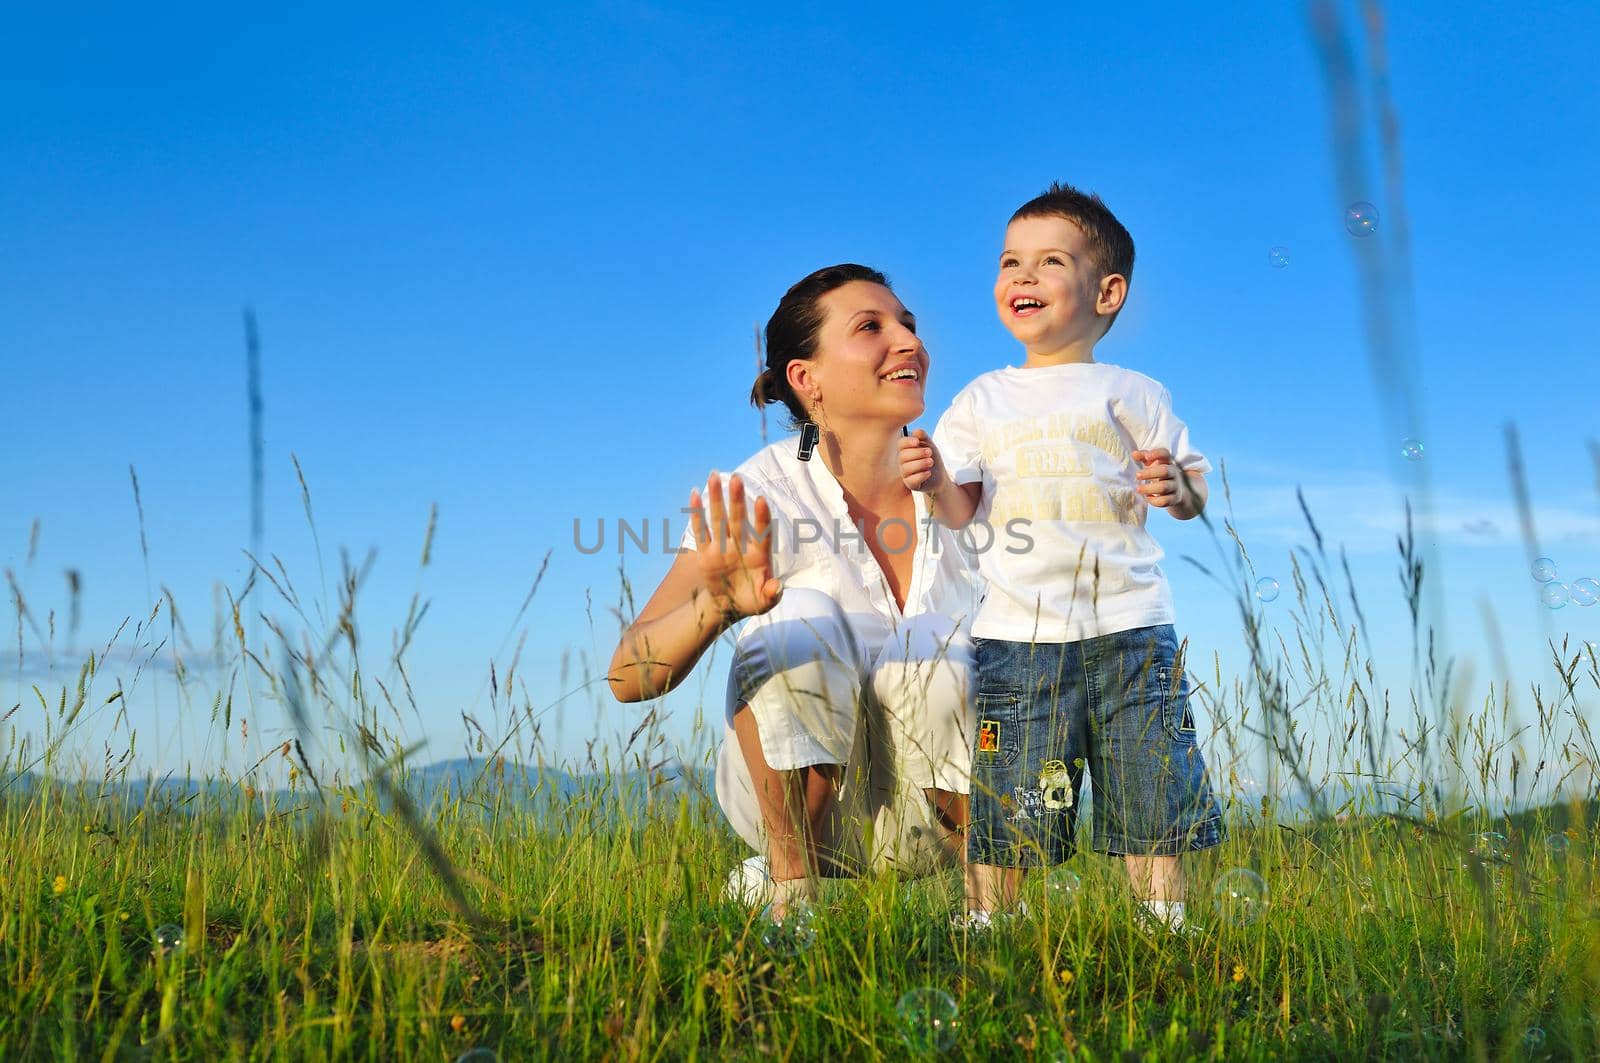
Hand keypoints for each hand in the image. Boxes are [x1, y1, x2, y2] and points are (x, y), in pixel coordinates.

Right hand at [688, 472, 781, 623]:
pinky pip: (700, 531)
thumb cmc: (752, 601)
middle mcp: (741, 546)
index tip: (761, 500)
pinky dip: (697, 514)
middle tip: (737, 478)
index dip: (762, 517)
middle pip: (738, 519)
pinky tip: (695, 494)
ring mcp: (722, 547)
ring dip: (717, 498)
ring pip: (719, 519)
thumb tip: (777, 586)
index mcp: (759, 555)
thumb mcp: (764, 603)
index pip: (762, 532)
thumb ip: (771, 594)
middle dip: (737, 499)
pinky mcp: (706, 553)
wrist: (729, 606)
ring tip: (714, 476)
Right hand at [898, 429, 944, 492]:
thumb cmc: (932, 458)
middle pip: (903, 456)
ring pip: (906, 468)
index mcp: (905, 450)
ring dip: (920, 464)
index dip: (907, 442)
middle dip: (917, 453)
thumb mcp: (930, 445)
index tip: (917, 442)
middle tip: (930, 452)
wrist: (939, 475)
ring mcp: (905, 473)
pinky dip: (921, 475)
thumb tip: (916, 432)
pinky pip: (911, 480)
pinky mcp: (910, 484)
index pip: (900, 444)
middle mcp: (902, 462)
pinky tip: (928, 472)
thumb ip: (923, 437)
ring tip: (931, 462)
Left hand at [1132, 448, 1185, 508]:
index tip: (1146, 457)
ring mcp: (1175, 486)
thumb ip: (1144, 458)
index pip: (1165, 454)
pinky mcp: (1174, 499)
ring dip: (1149, 488)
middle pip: (1165, 471)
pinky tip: (1147, 498)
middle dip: (1150, 473)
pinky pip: (1165, 501)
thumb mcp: (1153, 465)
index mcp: (1167, 462)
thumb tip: (1134, 454)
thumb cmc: (1160, 475)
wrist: (1177, 493)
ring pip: (1164, 487)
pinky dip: (1154, 501)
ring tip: (1138, 489)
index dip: (1157, 454)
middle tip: (1137, 475)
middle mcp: (1173, 473)